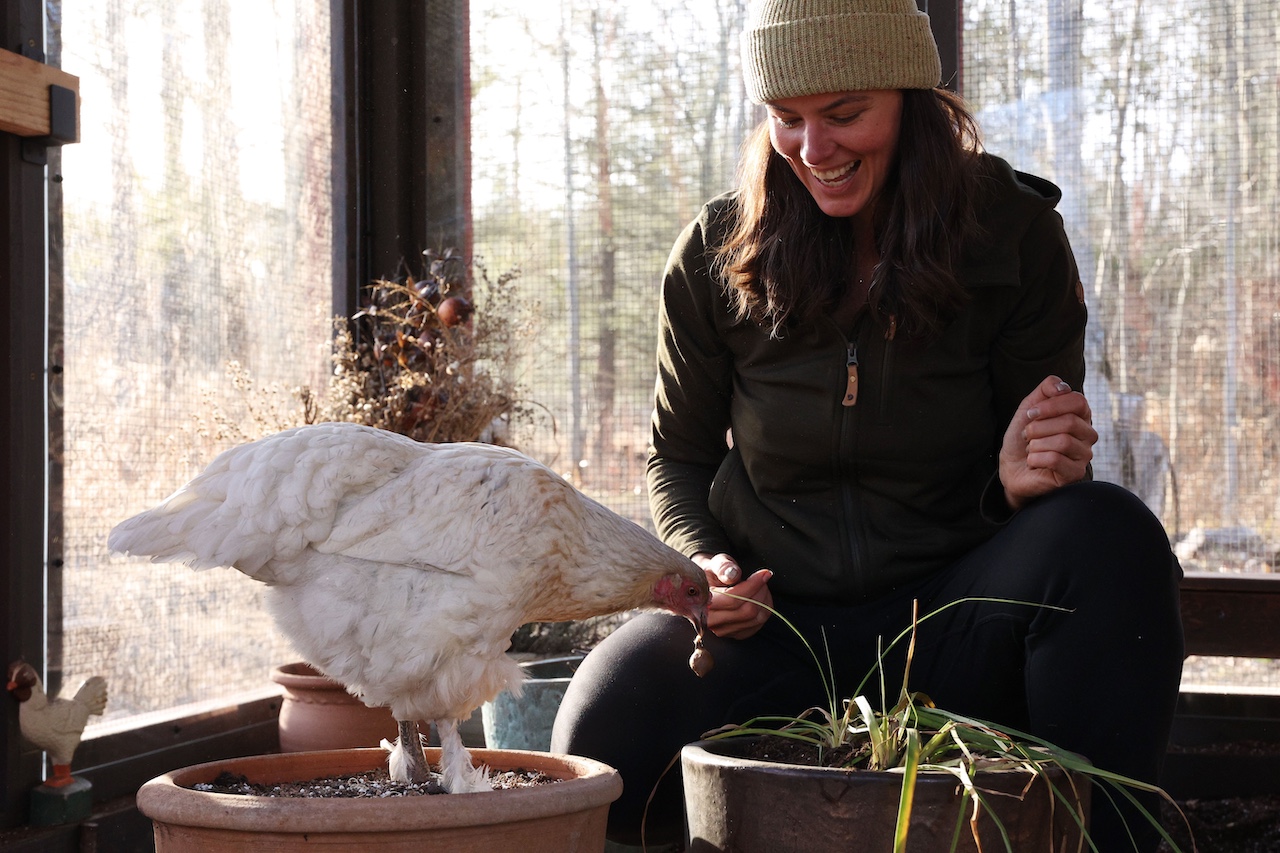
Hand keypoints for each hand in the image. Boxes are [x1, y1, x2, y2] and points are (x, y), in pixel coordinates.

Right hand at [693, 553, 772, 639]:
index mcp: (702, 603)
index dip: (753, 585)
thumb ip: (723, 567)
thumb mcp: (715, 563)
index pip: (733, 599)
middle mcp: (710, 621)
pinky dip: (764, 610)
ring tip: (761, 586)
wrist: (706, 585)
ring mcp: (722, 631)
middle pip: (747, 611)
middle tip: (762, 577)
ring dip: (764, 600)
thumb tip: (732, 574)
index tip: (764, 573)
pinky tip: (761, 598)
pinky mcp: (734, 634)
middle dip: (760, 591)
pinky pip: (757, 625)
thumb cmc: (712, 573)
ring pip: (756, 619)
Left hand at [998, 375, 1096, 510]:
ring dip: (1036, 444)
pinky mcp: (1076, 474)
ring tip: (1031, 449)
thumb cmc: (1023, 437)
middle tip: (1027, 434)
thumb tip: (1063, 387)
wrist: (1011, 467)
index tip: (1031, 413)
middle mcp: (1088, 434)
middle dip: (1038, 427)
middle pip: (1069, 422)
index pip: (1078, 401)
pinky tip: (1033, 462)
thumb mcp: (1030, 407)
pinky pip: (1056, 460)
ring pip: (1063, 441)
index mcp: (1080, 415)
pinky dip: (1036, 459)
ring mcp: (1084, 455)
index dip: (1051, 405)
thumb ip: (1046, 389)